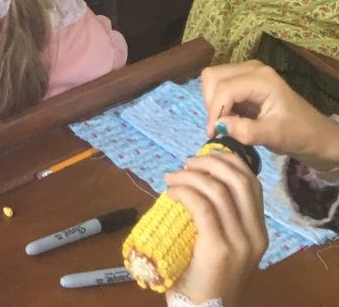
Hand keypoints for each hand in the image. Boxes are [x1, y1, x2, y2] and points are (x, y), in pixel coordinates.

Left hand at [165, 149, 266, 306]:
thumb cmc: (205, 276)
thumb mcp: (221, 242)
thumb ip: (218, 216)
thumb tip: (194, 177)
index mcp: (258, 232)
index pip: (251, 183)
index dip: (229, 161)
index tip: (206, 154)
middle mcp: (255, 236)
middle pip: (239, 180)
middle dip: (211, 161)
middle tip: (187, 163)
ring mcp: (239, 243)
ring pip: (218, 190)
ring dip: (191, 175)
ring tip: (172, 177)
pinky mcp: (219, 249)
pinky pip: (201, 206)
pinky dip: (183, 191)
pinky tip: (171, 192)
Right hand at [201, 62, 338, 172]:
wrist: (318, 137)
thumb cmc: (300, 135)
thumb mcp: (275, 136)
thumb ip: (246, 131)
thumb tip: (218, 126)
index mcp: (262, 79)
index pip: (224, 88)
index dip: (215, 111)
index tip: (214, 135)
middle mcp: (252, 69)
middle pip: (214, 77)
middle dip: (211, 103)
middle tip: (218, 129)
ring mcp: (249, 73)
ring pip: (214, 79)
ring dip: (213, 102)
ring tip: (225, 124)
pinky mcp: (246, 81)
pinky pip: (222, 85)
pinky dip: (220, 102)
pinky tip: (231, 119)